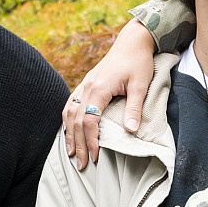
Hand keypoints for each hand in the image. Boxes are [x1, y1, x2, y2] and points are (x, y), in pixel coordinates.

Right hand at [63, 19, 157, 166]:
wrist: (132, 42)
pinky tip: (68, 130)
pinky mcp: (86, 83)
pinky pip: (71, 103)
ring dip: (69, 134)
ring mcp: (84, 84)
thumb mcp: (140, 85)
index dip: (90, 141)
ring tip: (71, 152)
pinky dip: (67, 119)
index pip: (88, 121)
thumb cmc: (138, 62)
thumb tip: (130, 131)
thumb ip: (133, 108)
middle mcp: (87, 87)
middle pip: (76, 121)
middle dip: (78, 144)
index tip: (95, 157)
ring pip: (70, 113)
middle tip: (81, 164)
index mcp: (99, 88)